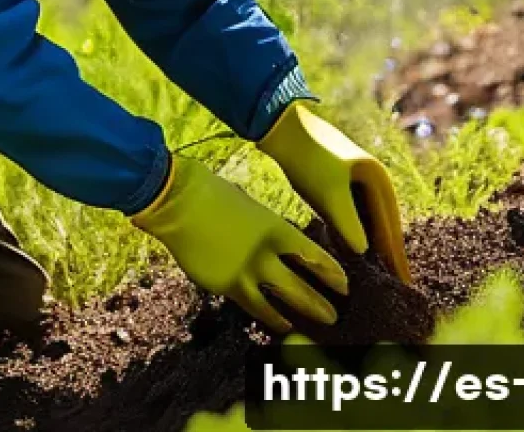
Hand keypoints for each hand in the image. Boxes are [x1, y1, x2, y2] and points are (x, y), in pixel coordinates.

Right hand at [130, 154, 347, 333]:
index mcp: (275, 229)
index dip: (331, 273)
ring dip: (301, 314)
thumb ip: (265, 229)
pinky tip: (280, 324)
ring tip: (311, 327)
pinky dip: (270, 318)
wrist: (180, 200)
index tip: (344, 285)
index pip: (314, 256)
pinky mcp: (225, 284)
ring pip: (281, 302)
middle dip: (321, 303)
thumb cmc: (213, 195)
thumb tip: (275, 244)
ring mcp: (246, 271)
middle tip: (336, 316)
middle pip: (302, 285)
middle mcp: (265, 253)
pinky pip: (254, 306)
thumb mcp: (250, 207)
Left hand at [258, 102, 410, 283]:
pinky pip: (355, 213)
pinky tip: (353, 249)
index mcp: (378, 178)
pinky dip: (357, 231)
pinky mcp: (340, 181)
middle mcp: (374, 178)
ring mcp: (358, 178)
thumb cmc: (307, 158)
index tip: (406, 285)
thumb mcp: (328, 194)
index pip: (391, 226)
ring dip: (373, 244)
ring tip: (379, 274)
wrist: (281, 127)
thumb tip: (365, 252)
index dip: (397, 257)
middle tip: (397, 287)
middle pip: (384, 223)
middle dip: (389, 254)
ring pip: (370, 219)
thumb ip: (348, 224)